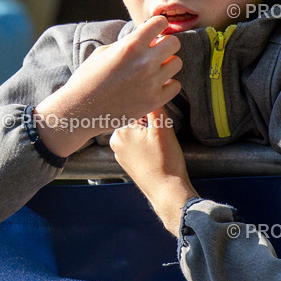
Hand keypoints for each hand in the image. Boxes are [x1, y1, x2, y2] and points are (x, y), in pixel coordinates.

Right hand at [35, 16, 182, 157]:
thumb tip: (146, 38)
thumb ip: (128, 43)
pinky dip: (167, 85)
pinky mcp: (154, 101)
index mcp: (131, 45)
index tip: (154, 32)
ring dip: (167, 64)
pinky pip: (175, 86)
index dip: (158, 26)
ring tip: (153, 70)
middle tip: (156, 52)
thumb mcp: (104, 52)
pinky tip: (154, 85)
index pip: (161, 23)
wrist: (80, 109)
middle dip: (166, 44)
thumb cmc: (88, 79)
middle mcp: (145, 62)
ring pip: (177, 64)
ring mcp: (151, 82)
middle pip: (174, 43)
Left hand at [110, 108, 197, 235]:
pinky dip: (144, 145)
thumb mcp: (163, 129)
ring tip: (157, 148)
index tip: (157, 126)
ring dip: (147, 133)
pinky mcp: (125, 161)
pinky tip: (154, 155)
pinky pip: (135, 144)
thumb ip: (156, 106)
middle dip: (148, 123)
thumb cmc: (165, 162)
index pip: (134, 107)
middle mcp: (114, 140)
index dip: (150, 112)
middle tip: (158, 139)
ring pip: (135, 131)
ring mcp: (118, 152)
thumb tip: (155, 89)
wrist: (166, 192)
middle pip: (133, 118)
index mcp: (120, 130)